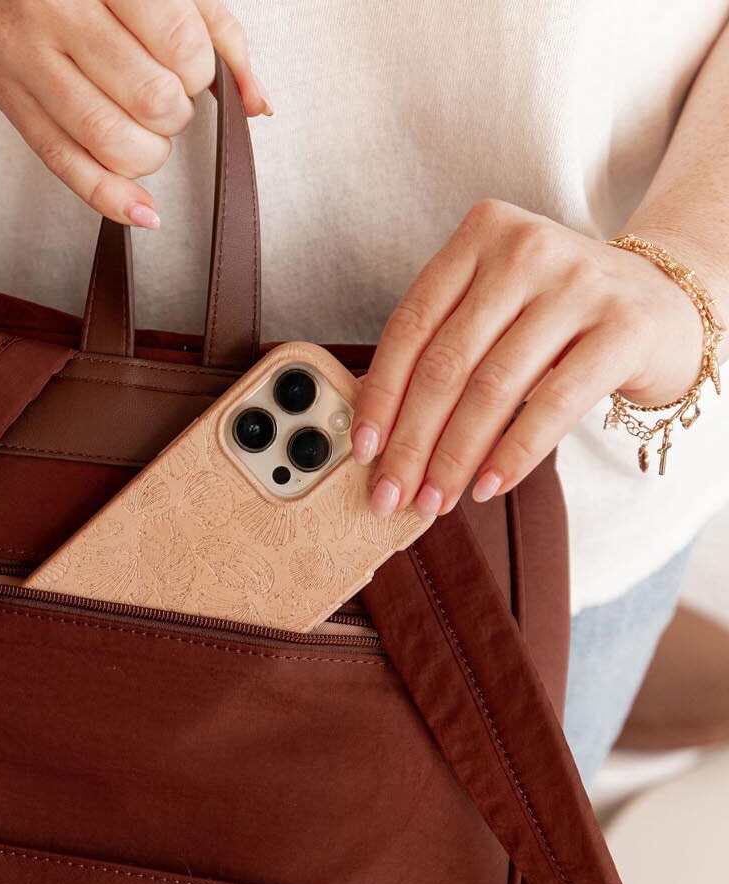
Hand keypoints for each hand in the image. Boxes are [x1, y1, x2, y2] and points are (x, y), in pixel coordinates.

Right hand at [0, 0, 268, 226]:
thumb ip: (211, 25)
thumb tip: (256, 100)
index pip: (178, 43)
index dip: (199, 69)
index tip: (189, 65)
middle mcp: (57, 13)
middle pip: (149, 97)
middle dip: (175, 112)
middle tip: (166, 96)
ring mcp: (28, 63)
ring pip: (110, 140)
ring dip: (150, 153)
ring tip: (148, 131)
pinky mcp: (12, 106)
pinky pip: (67, 167)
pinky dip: (112, 199)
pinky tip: (143, 211)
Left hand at [350, 200, 708, 517]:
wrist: (667, 302)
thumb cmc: (560, 317)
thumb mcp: (498, 308)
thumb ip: (445, 348)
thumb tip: (382, 438)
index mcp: (481, 234)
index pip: (411, 324)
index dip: (382, 395)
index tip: (364, 452)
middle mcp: (526, 249)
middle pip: (447, 363)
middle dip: (412, 442)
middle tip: (393, 495)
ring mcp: (578, 284)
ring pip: (493, 388)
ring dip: (456, 458)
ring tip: (436, 500)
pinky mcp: (622, 327)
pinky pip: (554, 403)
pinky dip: (514, 453)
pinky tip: (489, 486)